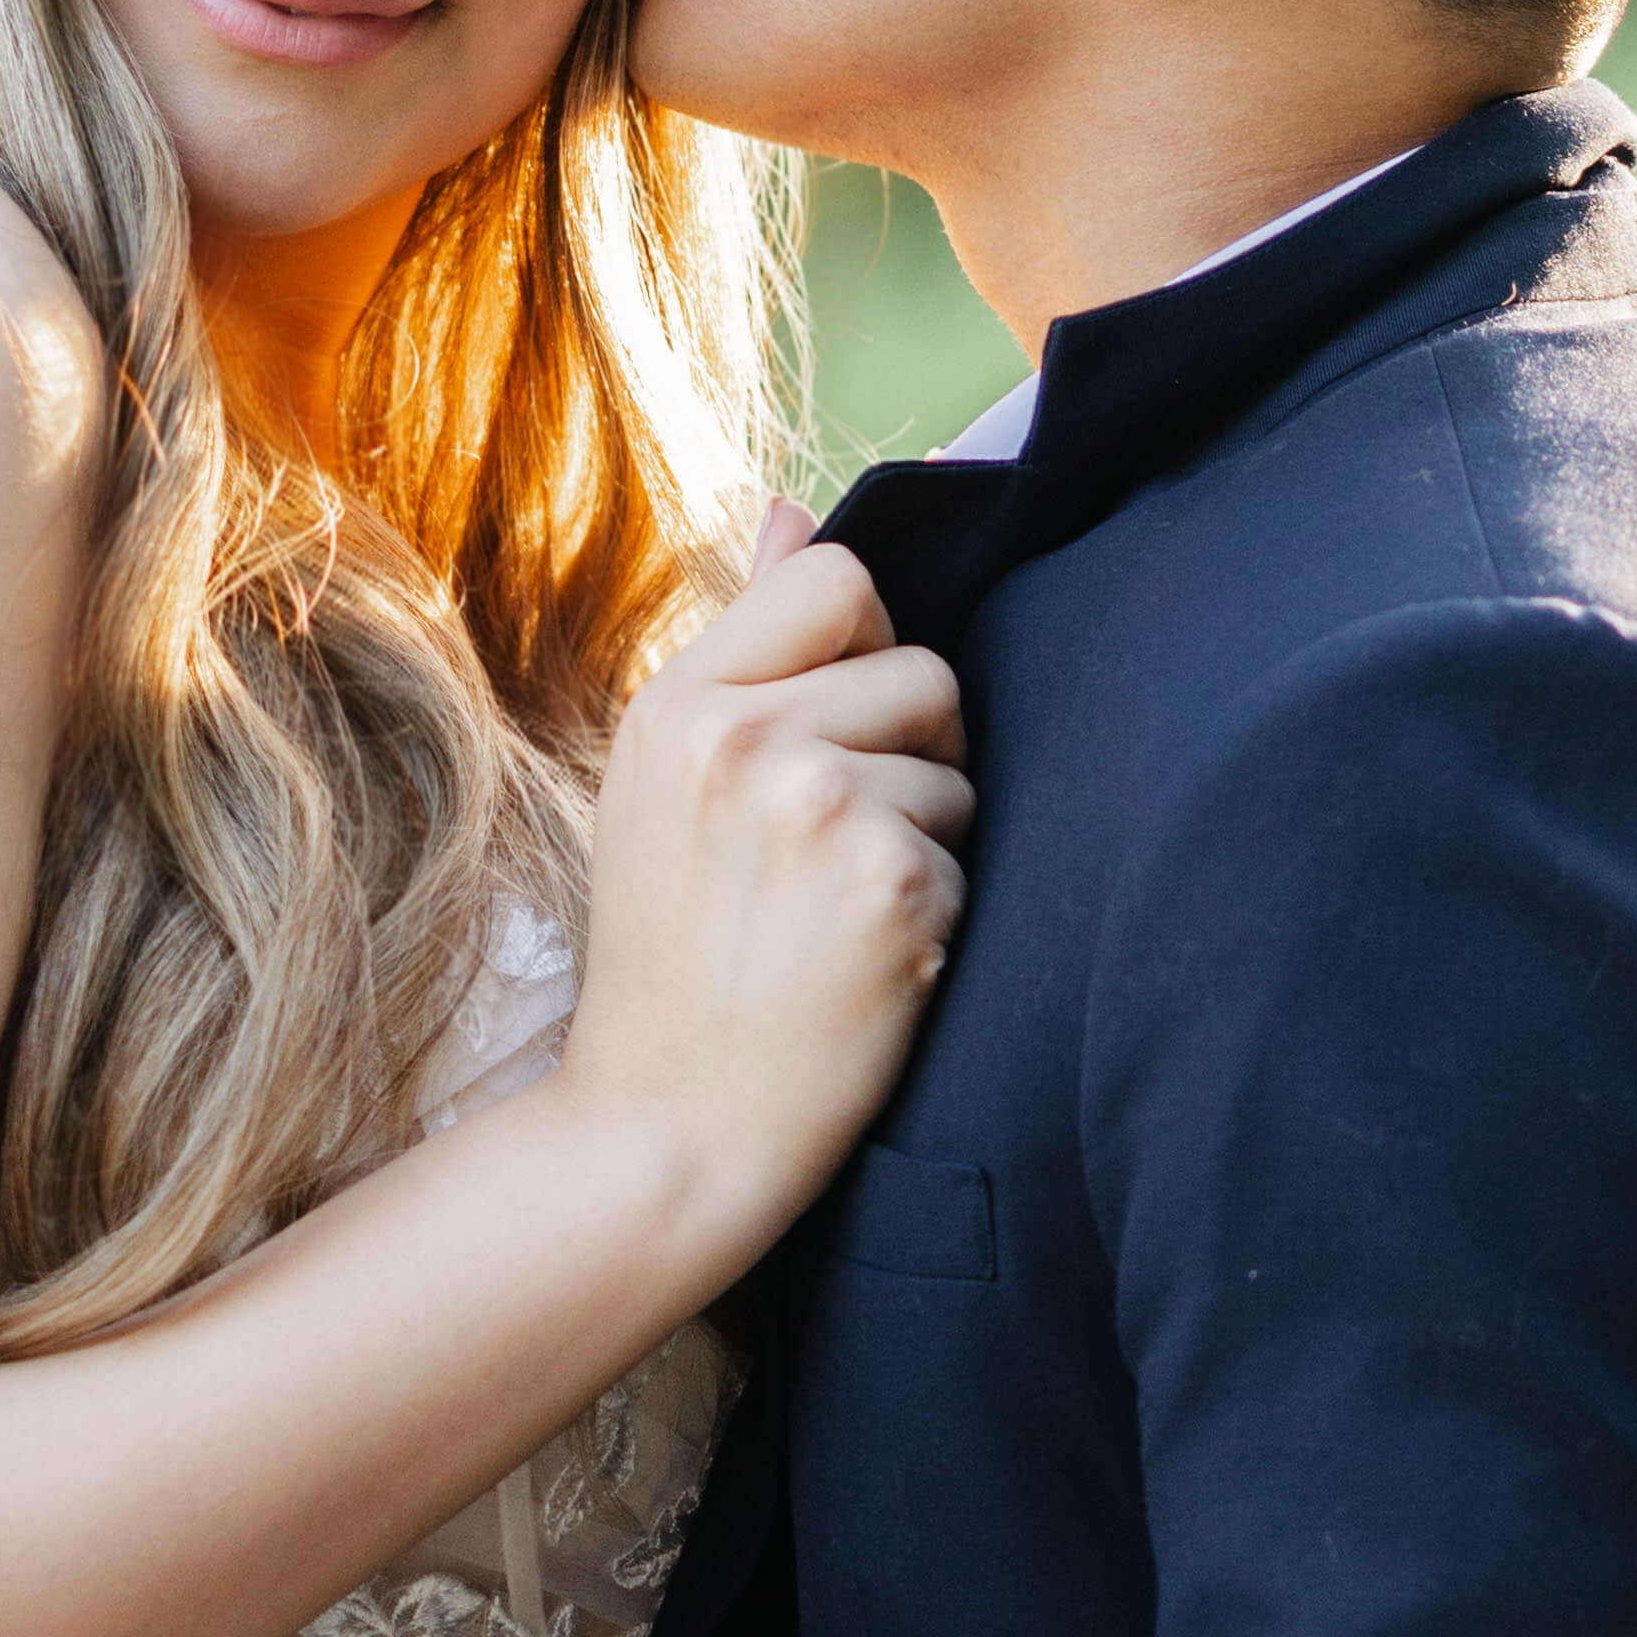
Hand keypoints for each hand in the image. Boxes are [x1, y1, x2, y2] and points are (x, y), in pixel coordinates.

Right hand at [567, 512, 969, 1279]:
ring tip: (838, 914)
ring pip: (957, 764)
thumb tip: (790, 509)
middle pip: (923, 666)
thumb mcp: (666, 785)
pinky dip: (937, 911)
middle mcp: (740, 737)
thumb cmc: (675, 961)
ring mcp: (816, 805)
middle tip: (838, 847)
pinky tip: (867, 963)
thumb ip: (743, 645)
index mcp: (676, 705)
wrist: (668, 1127)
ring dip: (928, 837)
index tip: (840, 729)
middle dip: (913, 752)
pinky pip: (970, 850)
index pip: (838, 576)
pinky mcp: (888, 880)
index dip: (869, 645)